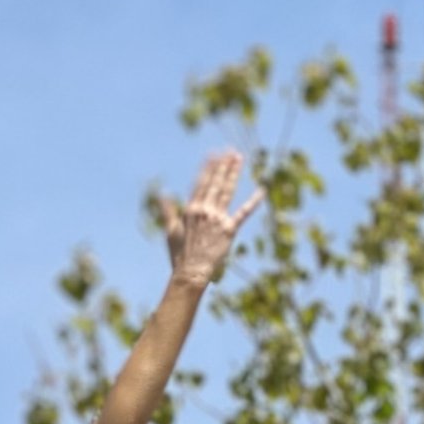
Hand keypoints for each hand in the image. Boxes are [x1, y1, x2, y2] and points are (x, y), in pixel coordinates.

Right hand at [158, 148, 260, 288]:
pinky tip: (262, 189)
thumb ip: (167, 210)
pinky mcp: (229, 229)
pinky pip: (244, 212)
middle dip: (224, 165)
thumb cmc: (179, 254)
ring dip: (233, 173)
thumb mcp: (170, 230)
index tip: (214, 153)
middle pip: (216, 182)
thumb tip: (161, 194)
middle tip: (231, 151)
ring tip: (239, 159)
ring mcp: (217, 218)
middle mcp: (204, 210)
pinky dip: (253, 201)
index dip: (209, 166)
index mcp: (191, 209)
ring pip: (227, 190)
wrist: (191, 272)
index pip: (201, 182)